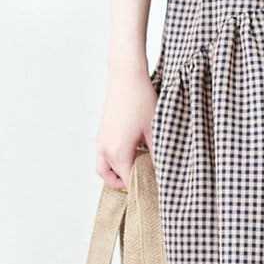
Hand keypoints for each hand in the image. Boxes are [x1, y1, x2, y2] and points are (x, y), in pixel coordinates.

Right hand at [96, 67, 156, 187]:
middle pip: (111, 179)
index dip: (142, 186)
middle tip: (145, 180)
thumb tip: (163, 171)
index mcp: (117, 152)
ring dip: (117, 172)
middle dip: (127, 183)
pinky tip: (134, 151)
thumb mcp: (155, 131)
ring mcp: (100, 140)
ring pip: (104, 168)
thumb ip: (157, 155)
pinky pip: (103, 156)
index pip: (128, 181)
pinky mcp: (101, 133)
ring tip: (138, 167)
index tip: (156, 187)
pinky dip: (114, 161)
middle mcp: (104, 149)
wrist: (126, 77)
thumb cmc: (141, 100)